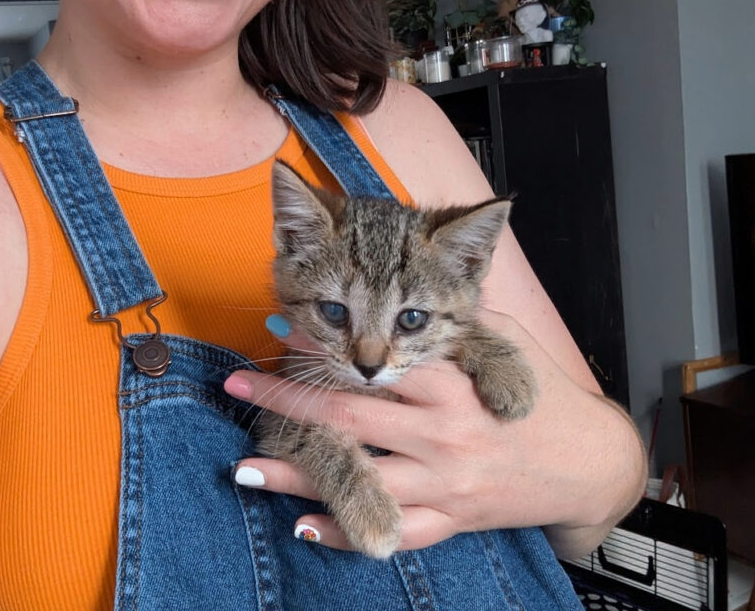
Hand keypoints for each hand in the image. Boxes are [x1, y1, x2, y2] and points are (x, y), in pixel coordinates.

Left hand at [226, 309, 640, 554]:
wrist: (590, 463)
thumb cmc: (542, 391)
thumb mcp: (502, 340)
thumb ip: (450, 318)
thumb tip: (391, 295)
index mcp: (453, 383)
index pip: (373, 364)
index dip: (323, 351)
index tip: (279, 335)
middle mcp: (443, 435)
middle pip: (350, 422)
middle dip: (287, 405)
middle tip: (237, 389)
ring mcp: (446, 484)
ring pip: (359, 482)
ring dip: (299, 478)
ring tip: (246, 469)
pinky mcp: (452, 520)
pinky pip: (393, 531)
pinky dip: (348, 533)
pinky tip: (305, 528)